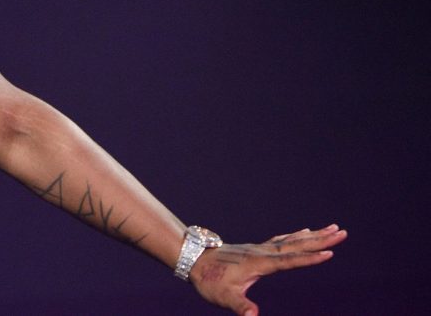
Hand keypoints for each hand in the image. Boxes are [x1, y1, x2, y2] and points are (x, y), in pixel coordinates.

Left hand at [189, 224, 346, 314]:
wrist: (193, 259)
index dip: (310, 258)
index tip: (330, 253)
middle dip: (320, 240)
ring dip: (313, 235)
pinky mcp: (256, 249)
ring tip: (331, 228)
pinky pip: (282, 240)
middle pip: (296, 245)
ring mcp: (259, 249)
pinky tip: (304, 233)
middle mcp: (262, 253)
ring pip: (291, 240)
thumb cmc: (209, 280)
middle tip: (342, 232)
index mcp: (259, 264)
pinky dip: (296, 236)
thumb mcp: (223, 297)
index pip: (290, 260)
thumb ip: (240, 306)